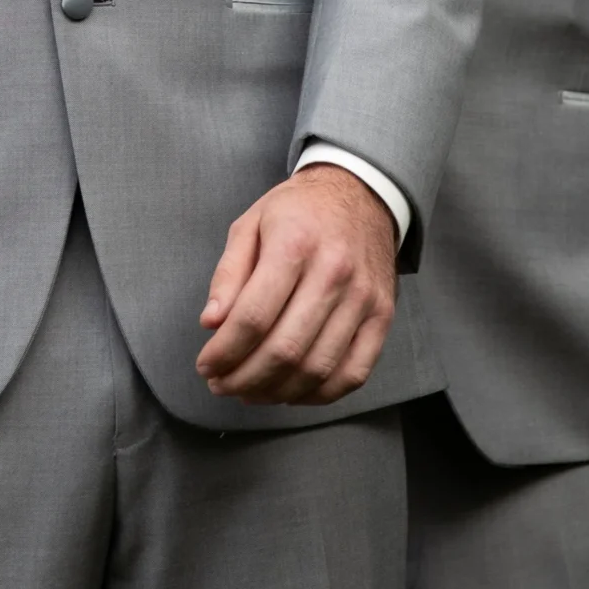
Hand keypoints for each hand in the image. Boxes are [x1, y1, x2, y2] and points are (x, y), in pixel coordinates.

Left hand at [196, 166, 397, 405]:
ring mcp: (363, 298)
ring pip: (317, 369)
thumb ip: (228, 274)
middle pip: (285, 349)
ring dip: (276, 392)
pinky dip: (318, 395)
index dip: (224, 352)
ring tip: (249, 392)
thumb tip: (211, 323)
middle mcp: (334, 272)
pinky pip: (353, 374)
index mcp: (294, 243)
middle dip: (243, 379)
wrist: (361, 193)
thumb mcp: (250, 224)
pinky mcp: (383, 316)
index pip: (253, 316)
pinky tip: (291, 392)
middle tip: (221, 385)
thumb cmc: (298, 211)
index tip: (205, 365)